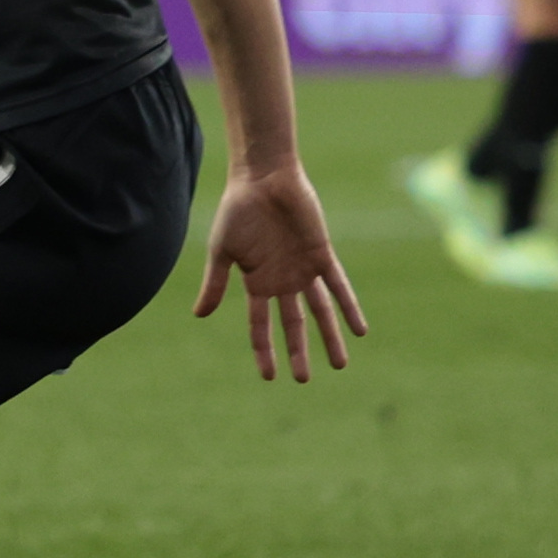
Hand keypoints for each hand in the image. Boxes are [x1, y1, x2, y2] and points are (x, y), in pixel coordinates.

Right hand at [192, 164, 366, 383]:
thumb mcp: (221, 251)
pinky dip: (349, 307)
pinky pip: (338, 286)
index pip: (260, 325)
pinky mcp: (321, 255)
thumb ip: (214, 283)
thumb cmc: (237, 211)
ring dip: (330, 336)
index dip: (264, 350)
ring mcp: (303, 269)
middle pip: (293, 324)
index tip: (269, 376)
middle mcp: (282, 280)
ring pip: (320, 311)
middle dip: (298, 351)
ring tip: (340, 363)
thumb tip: (199, 315)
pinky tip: (358, 329)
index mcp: (256, 282)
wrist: (262, 179)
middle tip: (304, 378)